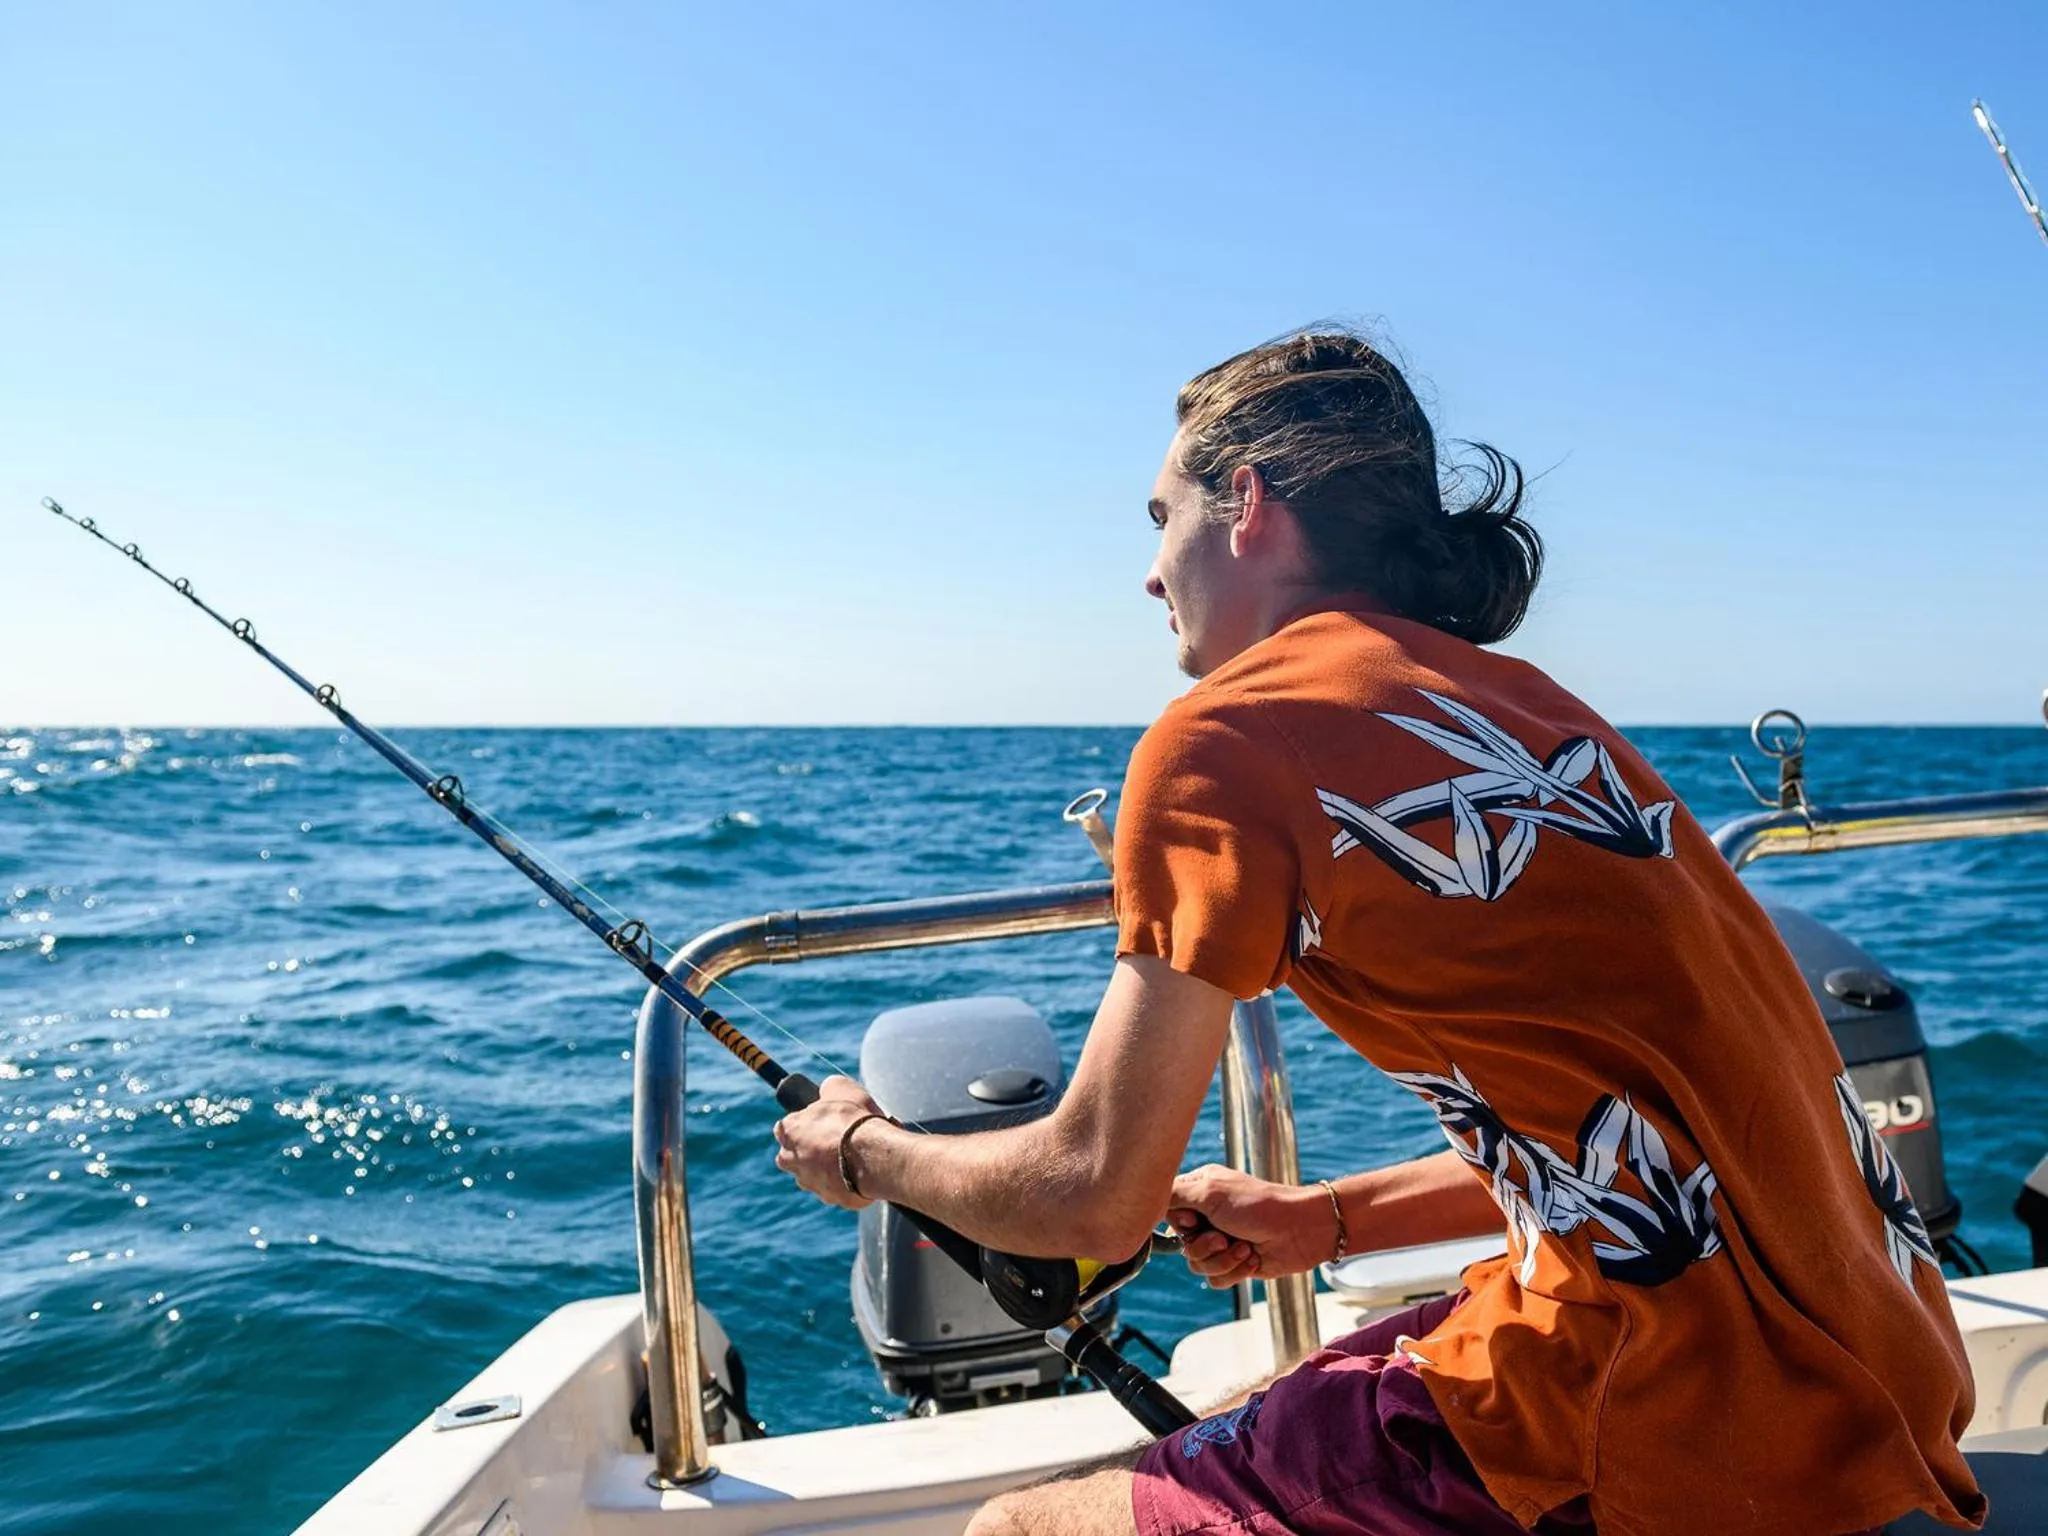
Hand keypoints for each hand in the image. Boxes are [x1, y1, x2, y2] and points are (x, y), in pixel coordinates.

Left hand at [772, 1075, 886, 1210]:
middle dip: (808, 1149)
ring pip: (812, 1175)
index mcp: (789, 1130)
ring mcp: (809, 1182)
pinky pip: (835, 1189)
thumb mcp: (841, 1088)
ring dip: (825, 1168)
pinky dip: (844, 1182)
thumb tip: (827, 1089)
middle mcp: (792, 1159)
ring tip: (851, 1157)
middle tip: (833, 1140)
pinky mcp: (829, 1198)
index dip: (803, 1123)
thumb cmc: (853, 1121)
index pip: (785, 1127)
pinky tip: (860, 1172)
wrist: (871, 1156)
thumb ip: (828, 1088)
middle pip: (792, 1155)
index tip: (820, 1121)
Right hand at [1167, 1164, 1337, 1287]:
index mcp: (1200, 1190)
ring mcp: (1221, 1240)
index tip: (1195, 1220)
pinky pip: (1215, 1280)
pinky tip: (1251, 1258)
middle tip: (1224, 1236)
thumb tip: (1146, 1195)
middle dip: (1204, 1246)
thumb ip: (1174, 1194)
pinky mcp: (1235, 1262)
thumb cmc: (1259, 1205)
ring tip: (1243, 1248)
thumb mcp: (1210, 1192)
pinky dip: (1234, 1272)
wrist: (1301, 1231)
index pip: (1166, 1211)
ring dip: (1222, 1260)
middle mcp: (1207, 1215)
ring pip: (1197, 1265)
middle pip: (1181, 1244)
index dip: (1179, 1223)